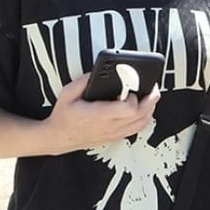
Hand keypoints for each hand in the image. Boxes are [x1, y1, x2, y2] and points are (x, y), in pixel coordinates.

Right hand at [44, 74, 160, 152]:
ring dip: (151, 108)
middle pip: (141, 115)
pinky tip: (144, 109)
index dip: (133, 97)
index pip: (128, 109)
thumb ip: (83, 81)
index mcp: (99, 115)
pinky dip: (145, 118)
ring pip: (142, 123)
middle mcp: (109, 126)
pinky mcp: (115, 137)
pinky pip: (137, 129)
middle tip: (152, 87)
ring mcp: (114, 133)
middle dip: (151, 99)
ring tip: (151, 95)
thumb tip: (98, 71)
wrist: (57, 138)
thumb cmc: (63, 116)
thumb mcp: (67, 93)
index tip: (129, 88)